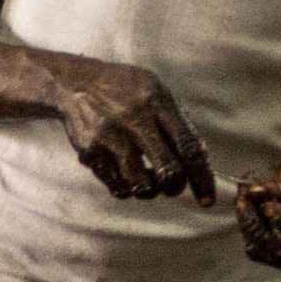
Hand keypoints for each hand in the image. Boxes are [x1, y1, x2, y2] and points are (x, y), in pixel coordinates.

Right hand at [52, 59, 217, 203]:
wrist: (74, 83)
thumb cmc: (124, 89)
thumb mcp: (155, 90)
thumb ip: (178, 121)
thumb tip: (201, 159)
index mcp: (156, 102)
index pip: (188, 147)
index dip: (202, 177)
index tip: (206, 198)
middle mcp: (134, 119)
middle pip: (168, 171)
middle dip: (175, 187)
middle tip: (172, 187)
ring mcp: (110, 137)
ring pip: (141, 186)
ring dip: (149, 190)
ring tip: (146, 179)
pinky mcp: (91, 152)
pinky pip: (117, 186)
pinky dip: (126, 188)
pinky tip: (125, 174)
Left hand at [236, 148, 280, 267]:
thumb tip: (268, 192)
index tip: (272, 204)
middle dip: (262, 222)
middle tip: (250, 189)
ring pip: (264, 250)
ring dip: (249, 220)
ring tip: (246, 187)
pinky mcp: (278, 248)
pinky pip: (254, 245)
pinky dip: (246, 221)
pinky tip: (245, 195)